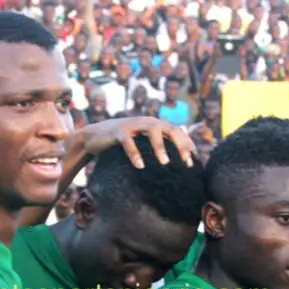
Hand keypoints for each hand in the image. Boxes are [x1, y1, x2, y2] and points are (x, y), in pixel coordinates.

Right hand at [80, 117, 195, 167]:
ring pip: (151, 130)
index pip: (177, 132)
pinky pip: (128, 141)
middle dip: (179, 144)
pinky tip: (140, 166)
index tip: (193, 162)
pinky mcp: (118, 131)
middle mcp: (146, 122)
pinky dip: (135, 153)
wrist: (94, 136)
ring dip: (160, 146)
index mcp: (155, 125)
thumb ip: (157, 148)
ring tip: (165, 163)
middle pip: (169, 129)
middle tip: (186, 162)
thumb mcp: (142, 144)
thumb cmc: (122, 143)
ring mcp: (132, 125)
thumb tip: (176, 162)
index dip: (187, 145)